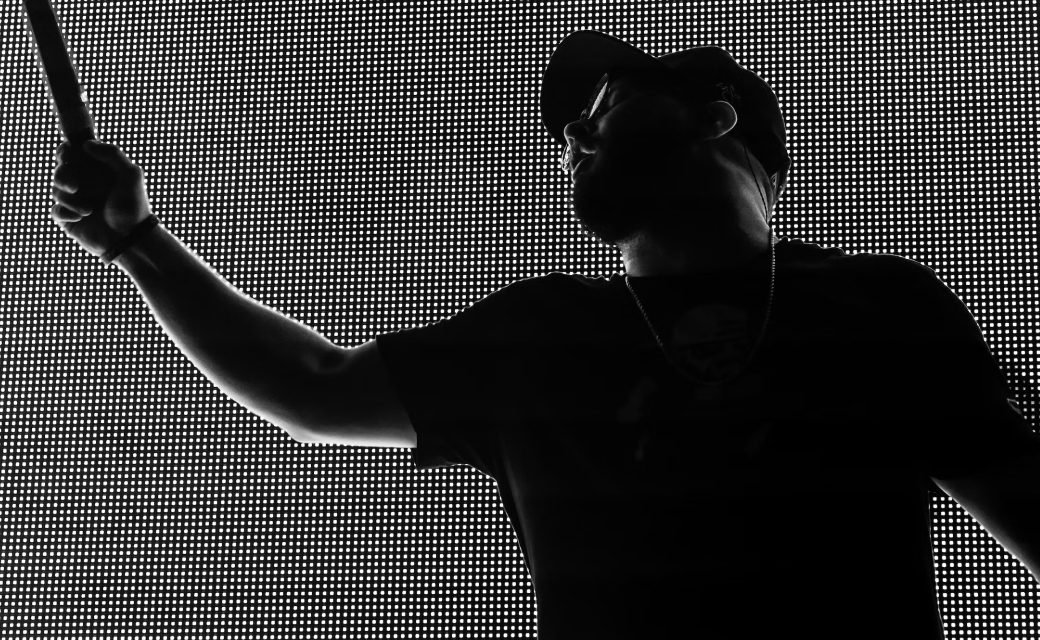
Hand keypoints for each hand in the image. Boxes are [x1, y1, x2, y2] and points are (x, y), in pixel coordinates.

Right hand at [50, 140, 153, 257]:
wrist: (130, 239)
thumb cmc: (133, 206)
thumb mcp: (131, 175)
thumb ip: (112, 154)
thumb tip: (86, 144)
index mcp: (97, 169)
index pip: (72, 152)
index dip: (66, 151)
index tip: (69, 155)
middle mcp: (84, 182)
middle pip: (60, 169)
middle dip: (63, 176)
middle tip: (75, 186)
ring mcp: (75, 200)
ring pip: (56, 190)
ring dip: (70, 199)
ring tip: (89, 210)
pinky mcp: (69, 218)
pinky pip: (56, 210)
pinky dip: (66, 213)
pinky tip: (81, 218)